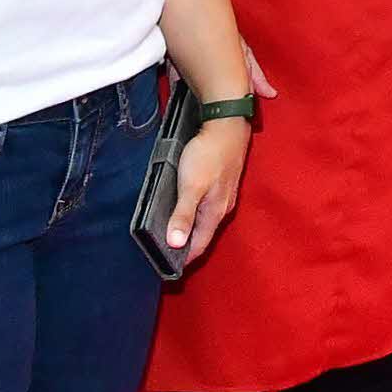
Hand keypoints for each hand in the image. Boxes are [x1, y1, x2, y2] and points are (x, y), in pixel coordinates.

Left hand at [159, 110, 251, 266]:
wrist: (227, 124)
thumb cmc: (209, 154)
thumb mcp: (191, 186)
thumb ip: (183, 215)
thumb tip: (176, 244)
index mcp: (215, 212)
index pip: (199, 245)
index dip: (184, 258)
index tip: (168, 268)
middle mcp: (221, 207)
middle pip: (202, 234)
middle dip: (186, 245)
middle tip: (165, 252)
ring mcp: (222, 194)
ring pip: (204, 219)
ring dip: (190, 228)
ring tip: (171, 233)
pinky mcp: (220, 182)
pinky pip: (205, 205)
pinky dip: (194, 213)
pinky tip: (185, 207)